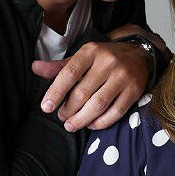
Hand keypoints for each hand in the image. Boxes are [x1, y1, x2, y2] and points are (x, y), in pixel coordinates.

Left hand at [32, 41, 147, 131]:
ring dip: (82, 119)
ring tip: (72, 124)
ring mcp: (123, 76)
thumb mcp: (83, 57)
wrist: (139, 54)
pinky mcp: (135, 90)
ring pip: (98, 104)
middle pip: (83, 93)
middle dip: (68, 110)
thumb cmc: (105, 59)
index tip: (46, 107)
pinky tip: (92, 124)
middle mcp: (109, 62)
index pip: (69, 73)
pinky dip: (101, 122)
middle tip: (62, 117)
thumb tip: (35, 67)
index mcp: (92, 51)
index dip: (55, 92)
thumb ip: (60, 66)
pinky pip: (116, 112)